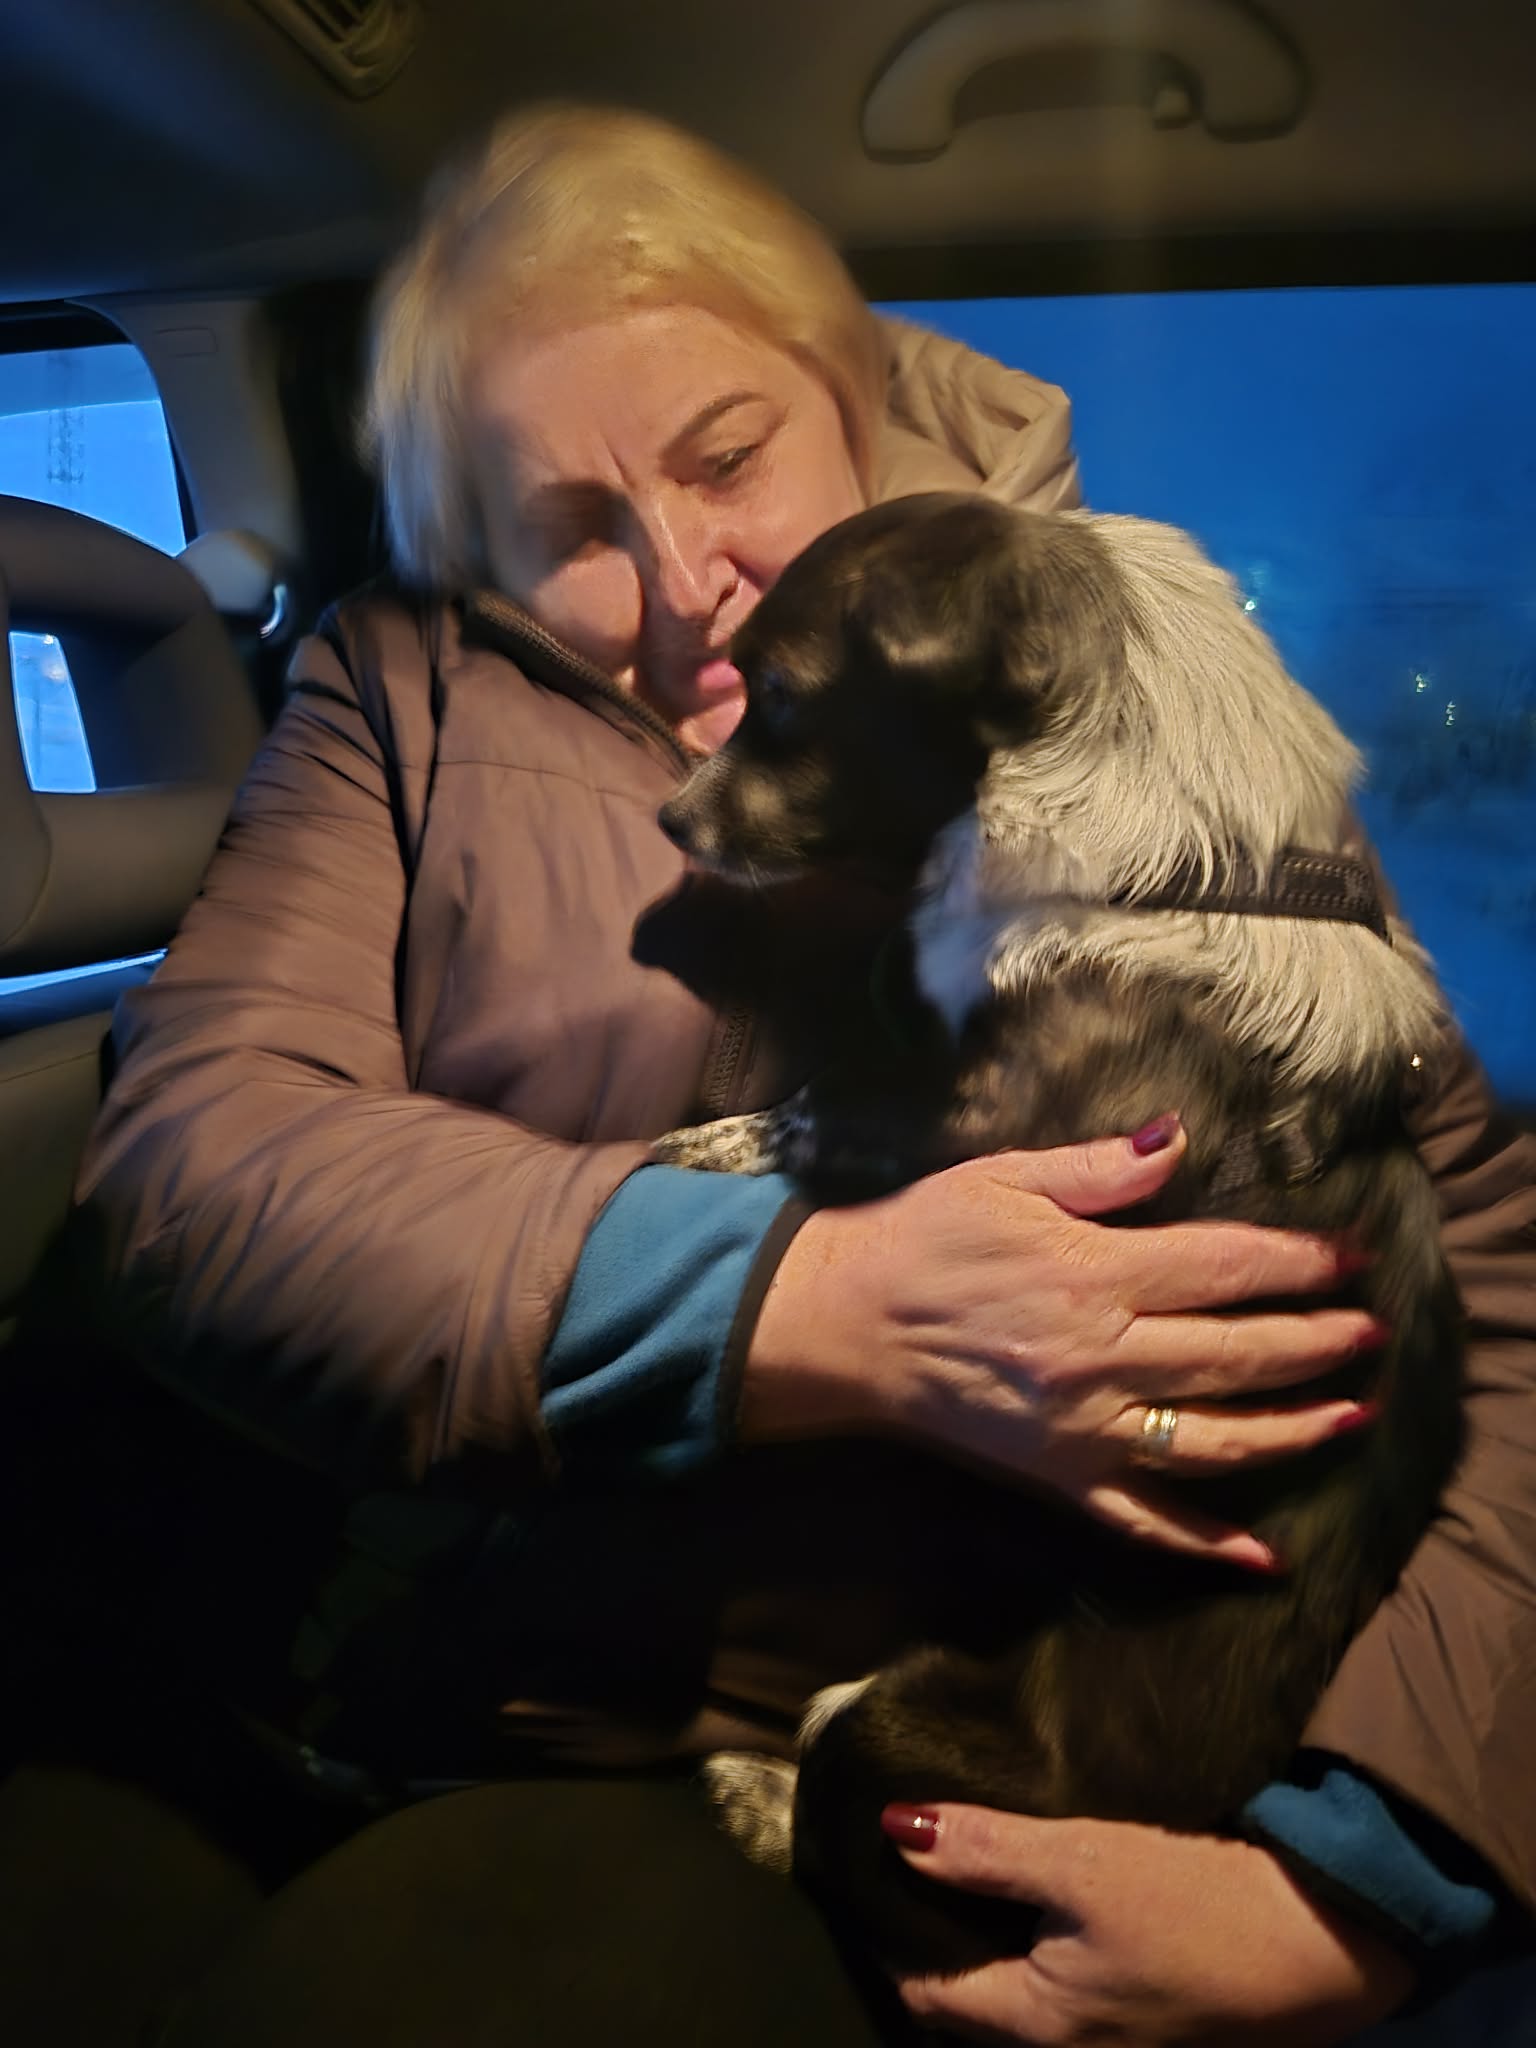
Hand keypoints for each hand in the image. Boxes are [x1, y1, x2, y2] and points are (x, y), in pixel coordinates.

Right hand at [745, 1120, 1383, 1569]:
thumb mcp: (1004, 1178)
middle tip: (1372, 1331)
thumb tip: (1180, 1139)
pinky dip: (1204, 1546)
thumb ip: (1100, 1168)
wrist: (843, 1325)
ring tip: (1353, 1414)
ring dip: (1294, 1430)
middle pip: (1238, 1353)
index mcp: (1094, 1273)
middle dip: (1317, 1341)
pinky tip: (1262, 1558)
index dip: (1298, 1262)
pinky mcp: (1060, 1479)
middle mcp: (1103, 1357)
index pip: (1225, 1268)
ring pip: (1214, 1441)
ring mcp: (1086, 1429)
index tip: (1351, 1255)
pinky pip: (1142, 1522)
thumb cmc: (924, 1237)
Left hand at [884, 1804, 1416, 2045]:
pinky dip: (1053, 1950)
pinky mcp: (1161, 2023)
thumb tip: (895, 1832)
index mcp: (1038, 2026)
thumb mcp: (1082, 1862)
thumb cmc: (1197, 1906)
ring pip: (1030, 1997)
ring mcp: (1122, 2045)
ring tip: (980, 1869)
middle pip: (979, 2001)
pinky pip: (1079, 1993)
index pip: (931, 1993)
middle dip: (948, 1937)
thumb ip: (985, 1851)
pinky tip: (1058, 1899)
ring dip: (1004, 1943)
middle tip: (922, 1860)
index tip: (876, 1871)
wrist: (1329, 1940)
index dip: (896, 1930)